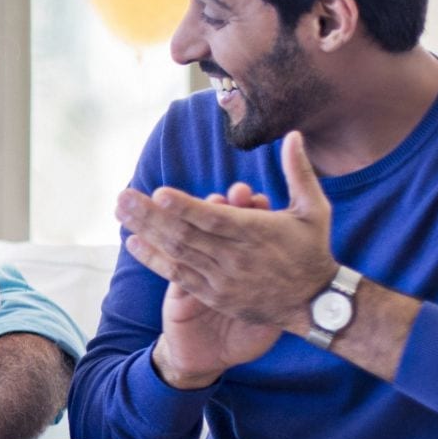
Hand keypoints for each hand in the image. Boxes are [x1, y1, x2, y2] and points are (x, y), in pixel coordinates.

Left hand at [116, 132, 338, 382]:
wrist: (316, 303)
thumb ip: (299, 172)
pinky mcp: (215, 295)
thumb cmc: (312, 249)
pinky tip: (134, 243)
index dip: (185, 207)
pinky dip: (155, 260)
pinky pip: (179, 276)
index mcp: (256, 233)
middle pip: (186, 235)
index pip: (215, 219)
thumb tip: (294, 135)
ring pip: (178, 254)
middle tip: (123, 197)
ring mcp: (223, 279)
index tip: (159, 192)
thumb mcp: (314, 208)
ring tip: (121, 213)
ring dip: (146, 232)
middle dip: (151, 215)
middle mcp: (236, 257)